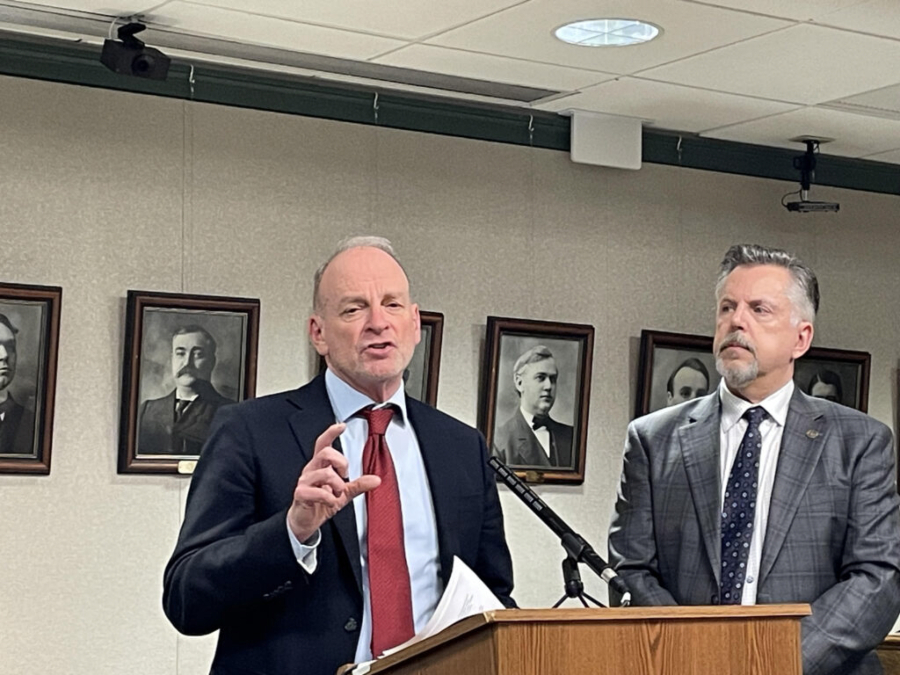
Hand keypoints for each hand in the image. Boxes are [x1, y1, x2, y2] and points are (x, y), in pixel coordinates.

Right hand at [287, 423, 380, 541]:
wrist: (305, 521)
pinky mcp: (301, 494)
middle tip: (345, 475)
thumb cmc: (321, 503)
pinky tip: (331, 502)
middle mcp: (311, 470)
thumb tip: (376, 480)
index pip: (323, 443)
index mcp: (320, 466)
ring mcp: (305, 481)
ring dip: (337, 485)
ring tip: (337, 493)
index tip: (342, 426)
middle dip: (341, 462)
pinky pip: (318, 492)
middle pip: (325, 453)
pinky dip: (330, 498)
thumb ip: (358, 485)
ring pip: (325, 474)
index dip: (331, 433)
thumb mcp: (343, 493)